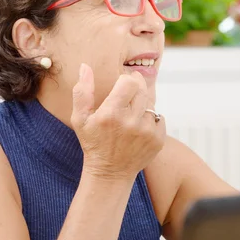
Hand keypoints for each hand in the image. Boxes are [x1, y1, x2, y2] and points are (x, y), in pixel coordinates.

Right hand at [71, 63, 165, 179]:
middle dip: (136, 88)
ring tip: (130, 115)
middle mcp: (131, 122)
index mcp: (111, 113)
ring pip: (150, 104)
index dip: (126, 80)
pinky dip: (150, 119)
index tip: (122, 84)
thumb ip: (82, 91)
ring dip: (142, 105)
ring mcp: (147, 132)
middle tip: (128, 94)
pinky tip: (138, 128)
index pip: (129, 82)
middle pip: (142, 90)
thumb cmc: (93, 142)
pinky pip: (159, 118)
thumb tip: (85, 66)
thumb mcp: (80, 118)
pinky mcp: (158, 140)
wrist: (110, 173)